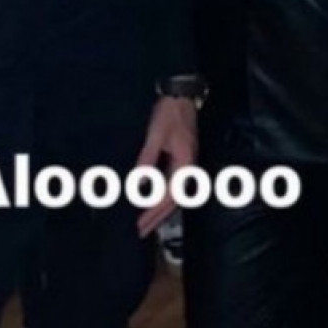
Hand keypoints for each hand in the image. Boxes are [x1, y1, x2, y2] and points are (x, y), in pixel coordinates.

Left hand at [134, 96, 196, 237]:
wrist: (182, 95)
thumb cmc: (170, 112)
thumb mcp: (155, 135)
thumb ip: (147, 160)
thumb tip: (138, 184)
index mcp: (184, 164)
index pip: (169, 196)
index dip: (154, 212)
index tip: (140, 224)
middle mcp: (189, 168)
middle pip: (173, 202)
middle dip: (157, 218)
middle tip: (140, 232)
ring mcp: (187, 165)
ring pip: (174, 196)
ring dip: (160, 211)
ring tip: (145, 224)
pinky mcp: (182, 161)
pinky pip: (173, 186)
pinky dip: (162, 198)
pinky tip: (151, 202)